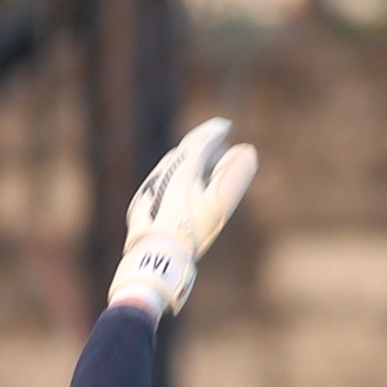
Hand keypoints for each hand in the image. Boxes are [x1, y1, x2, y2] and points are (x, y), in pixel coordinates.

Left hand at [108, 116, 257, 318]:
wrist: (156, 260)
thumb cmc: (190, 233)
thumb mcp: (217, 205)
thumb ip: (234, 177)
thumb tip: (246, 152)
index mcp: (181, 169)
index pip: (199, 141)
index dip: (213, 131)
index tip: (224, 126)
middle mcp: (162, 174)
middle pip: (183, 152)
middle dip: (201, 146)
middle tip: (216, 146)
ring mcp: (148, 189)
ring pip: (168, 168)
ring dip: (186, 163)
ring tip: (200, 169)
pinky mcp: (140, 206)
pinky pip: (159, 185)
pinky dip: (173, 180)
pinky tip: (178, 193)